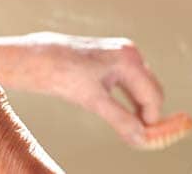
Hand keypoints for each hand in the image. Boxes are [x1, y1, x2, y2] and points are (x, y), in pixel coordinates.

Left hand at [22, 32, 164, 145]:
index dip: (151, 120)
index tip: (142, 138)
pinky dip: (129, 99)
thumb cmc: (63, 74)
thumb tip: (140, 138)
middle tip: (136, 134)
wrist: (39, 57)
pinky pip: (130, 83)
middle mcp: (129, 53)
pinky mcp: (112, 59)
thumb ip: (119, 119)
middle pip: (151, 91)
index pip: (152, 96)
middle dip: (147, 113)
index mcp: (128, 59)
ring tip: (128, 127)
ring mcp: (121, 54)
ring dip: (139, 108)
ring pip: (141, 87)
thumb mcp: (93, 100)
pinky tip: (121, 114)